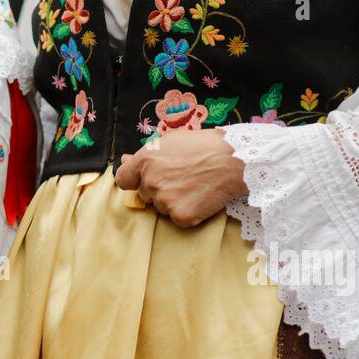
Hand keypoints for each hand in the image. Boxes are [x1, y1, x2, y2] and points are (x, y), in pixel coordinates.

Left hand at [115, 128, 248, 227]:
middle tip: (182, 176)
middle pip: (144, 194)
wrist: (235, 161)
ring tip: (194, 184)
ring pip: (160, 206)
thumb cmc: (205, 145)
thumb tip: (125, 161)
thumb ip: (147, 154)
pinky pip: (176, 218)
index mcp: (146, 161)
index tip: (143, 179)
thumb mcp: (173, 141)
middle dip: (158, 188)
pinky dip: (187, 211)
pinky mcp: (180, 216)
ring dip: (172, 200)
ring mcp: (165, 201)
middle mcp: (151, 182)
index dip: (133, 179)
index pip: (123, 179)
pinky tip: (200, 196)